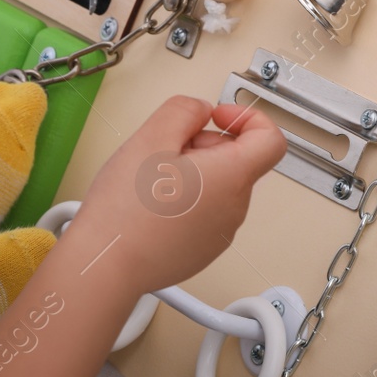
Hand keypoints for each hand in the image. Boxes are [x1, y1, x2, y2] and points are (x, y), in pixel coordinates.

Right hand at [69, 96, 285, 293]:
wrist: (106, 266)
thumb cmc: (127, 211)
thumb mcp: (153, 136)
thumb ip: (185, 110)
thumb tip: (201, 110)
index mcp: (233, 177)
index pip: (271, 139)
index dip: (247, 118)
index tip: (217, 117)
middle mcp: (235, 208)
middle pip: (237, 160)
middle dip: (205, 145)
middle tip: (166, 151)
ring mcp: (220, 234)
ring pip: (218, 186)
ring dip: (192, 172)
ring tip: (152, 181)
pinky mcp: (202, 250)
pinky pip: (204, 212)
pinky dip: (185, 200)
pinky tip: (152, 205)